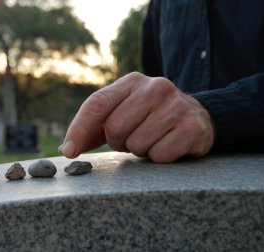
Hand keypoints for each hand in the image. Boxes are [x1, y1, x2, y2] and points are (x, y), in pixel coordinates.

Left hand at [59, 72, 214, 162]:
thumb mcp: (123, 113)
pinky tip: (168, 145)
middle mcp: (155, 87)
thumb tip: (68, 148)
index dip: (78, 129)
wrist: (196, 117)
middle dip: (119, 142)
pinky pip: (159, 155)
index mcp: (132, 82)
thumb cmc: (150, 118)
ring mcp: (176, 105)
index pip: (96, 104)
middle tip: (132, 138)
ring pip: (136, 144)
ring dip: (140, 150)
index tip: (69, 151)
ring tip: (151, 139)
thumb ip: (96, 128)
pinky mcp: (192, 126)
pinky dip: (158, 157)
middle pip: (115, 128)